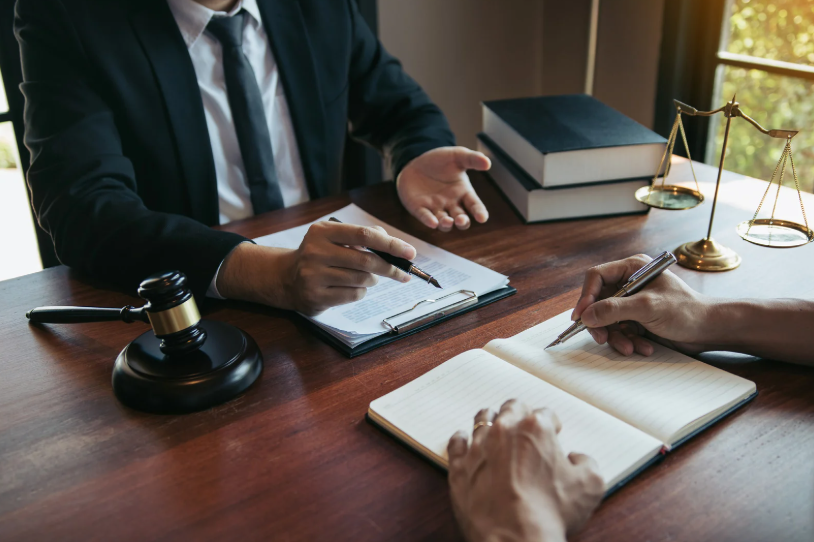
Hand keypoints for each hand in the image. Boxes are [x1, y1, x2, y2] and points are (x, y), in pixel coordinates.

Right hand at [216, 222, 415, 314]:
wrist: (286, 277)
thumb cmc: (320, 255)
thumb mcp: (335, 238)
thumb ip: (363, 236)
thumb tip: (393, 244)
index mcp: (322, 232)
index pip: (364, 235)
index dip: (391, 244)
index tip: (410, 253)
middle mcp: (315, 252)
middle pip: (366, 260)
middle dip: (390, 268)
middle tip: (403, 273)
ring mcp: (313, 275)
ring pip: (361, 280)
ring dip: (372, 280)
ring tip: (368, 278)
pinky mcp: (316, 296)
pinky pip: (353, 295)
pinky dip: (361, 292)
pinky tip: (353, 287)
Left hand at [397, 146, 490, 231]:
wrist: (416, 162)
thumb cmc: (440, 160)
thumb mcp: (457, 156)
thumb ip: (472, 159)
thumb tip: (487, 163)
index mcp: (464, 193)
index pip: (475, 206)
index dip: (479, 213)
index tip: (482, 218)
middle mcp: (451, 204)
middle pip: (461, 219)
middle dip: (462, 222)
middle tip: (461, 220)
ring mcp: (436, 208)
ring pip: (444, 223)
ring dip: (447, 224)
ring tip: (448, 221)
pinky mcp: (419, 208)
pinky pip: (425, 217)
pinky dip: (429, 221)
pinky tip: (432, 222)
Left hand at [447, 400, 603, 541]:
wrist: (513, 537)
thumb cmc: (549, 512)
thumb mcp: (590, 486)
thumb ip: (586, 463)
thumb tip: (577, 459)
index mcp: (536, 428)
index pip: (546, 414)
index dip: (552, 424)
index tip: (554, 432)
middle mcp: (504, 431)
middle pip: (512, 408)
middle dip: (521, 413)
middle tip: (525, 424)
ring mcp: (478, 446)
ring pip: (483, 419)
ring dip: (491, 420)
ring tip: (495, 426)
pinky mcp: (459, 466)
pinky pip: (456, 442)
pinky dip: (461, 439)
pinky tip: (464, 440)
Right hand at [571, 254, 717, 355]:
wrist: (710, 330)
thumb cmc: (687, 311)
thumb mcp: (648, 307)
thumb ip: (614, 309)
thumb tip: (586, 315)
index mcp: (632, 268)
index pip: (596, 277)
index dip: (585, 297)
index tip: (581, 317)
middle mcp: (630, 283)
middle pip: (598, 301)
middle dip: (601, 323)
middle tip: (602, 339)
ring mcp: (633, 302)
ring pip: (608, 320)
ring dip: (617, 337)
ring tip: (630, 347)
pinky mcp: (638, 319)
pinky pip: (620, 330)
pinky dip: (628, 341)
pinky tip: (643, 347)